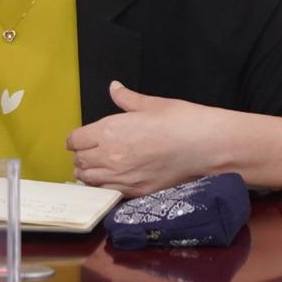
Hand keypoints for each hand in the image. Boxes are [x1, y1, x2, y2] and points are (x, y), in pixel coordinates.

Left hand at [65, 81, 220, 196]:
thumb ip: (126, 99)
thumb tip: (114, 87)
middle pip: (80, 161)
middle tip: (88, 153)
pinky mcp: (136, 192)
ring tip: (95, 168)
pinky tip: (110, 182)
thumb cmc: (180, 120)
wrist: (206, 147)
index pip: (76, 140)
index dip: (76, 139)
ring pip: (89, 180)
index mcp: (109, 130)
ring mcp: (122, 177)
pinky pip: (108, 194)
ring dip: (88, 174)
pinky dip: (103, 188)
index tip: (80, 139)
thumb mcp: (152, 104)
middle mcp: (110, 156)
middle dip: (81, 156)